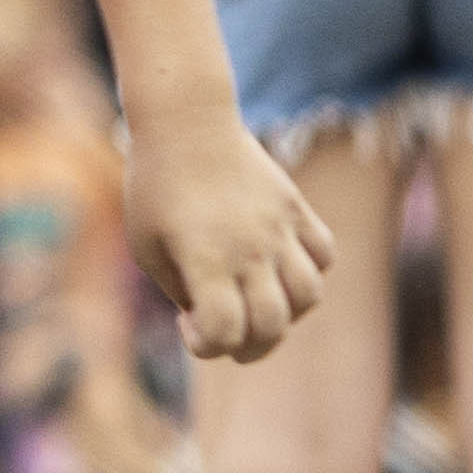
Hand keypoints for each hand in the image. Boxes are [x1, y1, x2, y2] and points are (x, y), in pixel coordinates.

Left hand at [122, 114, 331, 363]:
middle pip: (273, 326)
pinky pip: (324, 255)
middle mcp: (248, 249)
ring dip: (286, 314)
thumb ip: (181, 290)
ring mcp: (279, 229)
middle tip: (227, 334)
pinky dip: (309, 273)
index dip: (207, 346)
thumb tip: (214, 321)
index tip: (188, 322)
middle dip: (250, 347)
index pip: (225, 332)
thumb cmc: (154, 188)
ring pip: (309, 296)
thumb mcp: (148, 247)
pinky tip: (277, 267)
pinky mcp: (296, 208)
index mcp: (204, 261)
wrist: (186, 124)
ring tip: (256, 301)